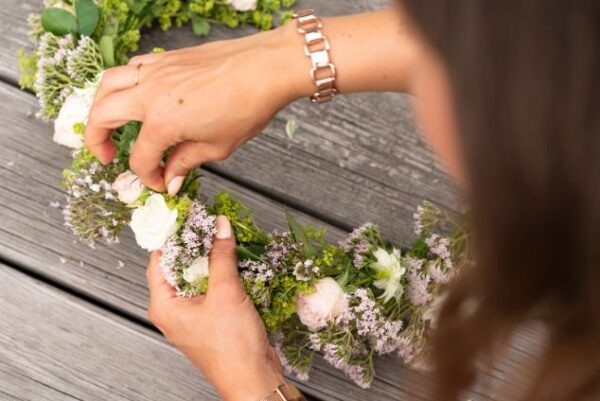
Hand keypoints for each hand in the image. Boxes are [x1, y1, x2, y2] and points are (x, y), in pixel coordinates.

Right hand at [85, 23, 311, 194]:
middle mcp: (151, 94)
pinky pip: (131, 68)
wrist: (266, 68)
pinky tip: (136, 96)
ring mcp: (156, 72)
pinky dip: (124, 83)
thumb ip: (186, 162)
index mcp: (163, 122)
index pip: (141, 157)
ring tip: (108, 123)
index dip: (148, 176)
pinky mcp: (166, 58)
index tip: (160, 182)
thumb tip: (170, 180)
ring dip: (100, 106)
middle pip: (102, 115)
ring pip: (108, 84)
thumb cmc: (247, 107)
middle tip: (106, 156)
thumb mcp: (217, 146)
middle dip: (96, 140)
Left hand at [146, 216, 284, 400]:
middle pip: (179, 266)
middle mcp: (174, 310)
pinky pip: (212, 289)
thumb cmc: (232, 348)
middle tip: (209, 223)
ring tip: (224, 237)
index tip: (186, 215)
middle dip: (196, 245)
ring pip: (198, 277)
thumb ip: (222, 255)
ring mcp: (193, 315)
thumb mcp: (226, 292)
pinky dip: (222, 274)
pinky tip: (235, 261)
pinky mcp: (211, 319)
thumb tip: (220, 226)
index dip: (171, 235)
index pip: (159, 259)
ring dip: (212, 259)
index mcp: (164, 305)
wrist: (253, 379)